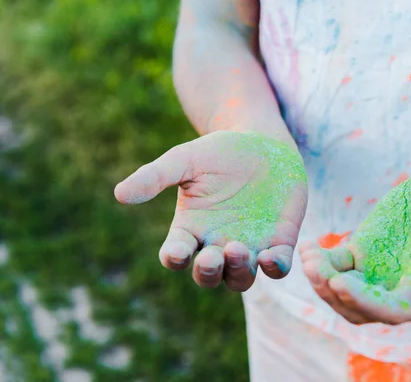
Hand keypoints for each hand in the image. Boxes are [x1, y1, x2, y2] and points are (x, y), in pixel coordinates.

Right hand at [115, 130, 307, 290]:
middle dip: (207, 271)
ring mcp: (250, 246)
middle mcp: (217, 244)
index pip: (176, 255)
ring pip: (240, 279)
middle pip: (208, 275)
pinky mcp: (278, 242)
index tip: (177, 250)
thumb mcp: (185, 159)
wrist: (262, 143)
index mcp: (191, 229)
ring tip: (236, 249)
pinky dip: (274, 268)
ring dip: (237, 271)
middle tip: (212, 255)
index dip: (174, 258)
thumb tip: (120, 194)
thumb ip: (155, 176)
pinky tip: (269, 257)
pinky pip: (277, 268)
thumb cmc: (219, 152)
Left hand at [301, 161, 410, 323]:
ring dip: (322, 282)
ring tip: (309, 258)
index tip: (340, 283)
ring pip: (342, 293)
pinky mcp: (362, 254)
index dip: (364, 302)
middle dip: (335, 294)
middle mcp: (400, 292)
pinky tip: (306, 247)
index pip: (393, 310)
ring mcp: (378, 274)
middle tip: (317, 270)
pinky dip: (318, 262)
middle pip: (360, 309)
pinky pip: (334, 266)